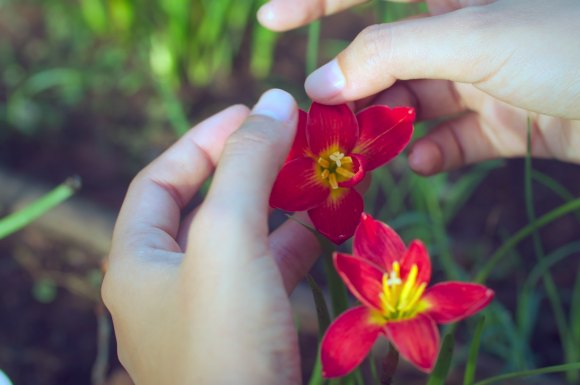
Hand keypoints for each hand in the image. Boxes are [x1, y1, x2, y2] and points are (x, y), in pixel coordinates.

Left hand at [102, 90, 318, 384]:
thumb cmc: (225, 338)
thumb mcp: (228, 238)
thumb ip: (248, 166)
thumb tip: (276, 102)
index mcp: (138, 260)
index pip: (162, 179)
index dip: (204, 139)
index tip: (253, 113)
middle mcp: (165, 286)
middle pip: (205, 207)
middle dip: (251, 171)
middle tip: (295, 143)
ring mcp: (207, 314)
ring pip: (242, 242)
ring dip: (279, 208)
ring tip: (320, 179)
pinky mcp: (246, 336)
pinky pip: (267, 276)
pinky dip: (295, 248)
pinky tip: (327, 231)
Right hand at [259, 0, 579, 173]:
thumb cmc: (575, 46)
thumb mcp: (474, 39)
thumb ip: (391, 58)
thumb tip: (323, 85)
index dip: (317, 1)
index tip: (270, 22)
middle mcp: (467, 30)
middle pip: (389, 56)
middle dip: (352, 87)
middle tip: (314, 122)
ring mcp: (485, 78)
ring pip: (415, 103)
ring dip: (386, 127)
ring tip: (358, 154)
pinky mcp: (505, 123)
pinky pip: (452, 139)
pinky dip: (432, 153)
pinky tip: (419, 163)